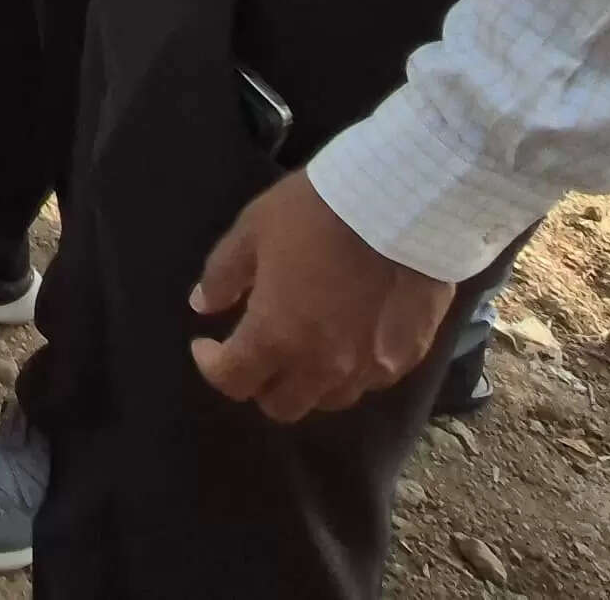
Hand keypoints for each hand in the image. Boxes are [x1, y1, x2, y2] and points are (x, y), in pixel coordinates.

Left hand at [187, 171, 455, 422]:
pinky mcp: (406, 359)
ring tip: (305, 347)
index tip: (207, 344)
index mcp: (276, 337)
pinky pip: (370, 381)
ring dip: (308, 381)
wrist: (401, 203)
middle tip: (257, 350)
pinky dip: (352, 370)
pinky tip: (350, 339)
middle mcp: (321, 366)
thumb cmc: (316, 213)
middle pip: (282, 405)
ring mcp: (368, 368)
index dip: (212, 366)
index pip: (232, 381)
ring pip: (328, 399)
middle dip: (260, 383)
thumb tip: (203, 305)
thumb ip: (223, 275)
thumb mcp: (253, 230)